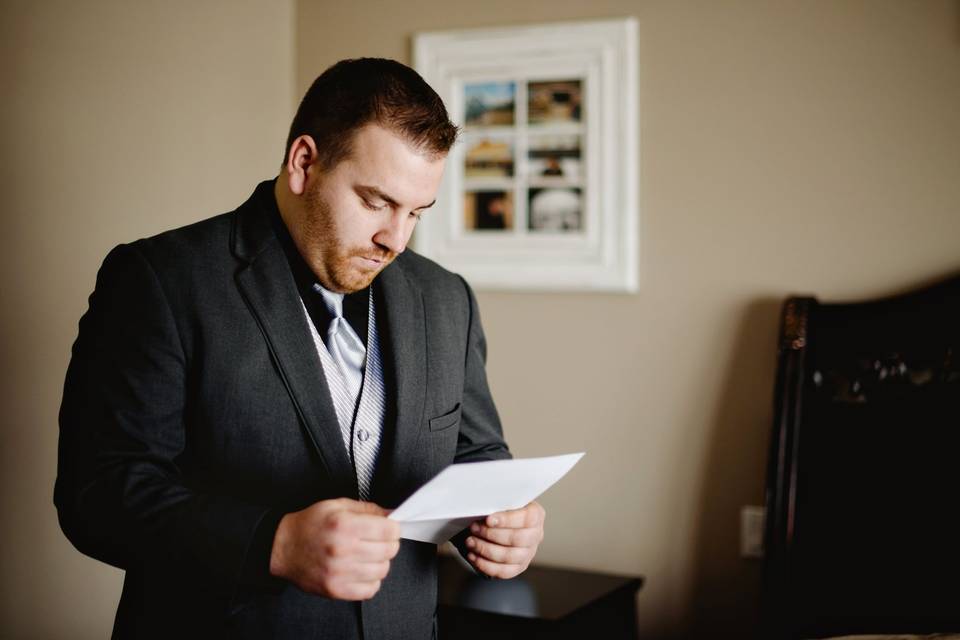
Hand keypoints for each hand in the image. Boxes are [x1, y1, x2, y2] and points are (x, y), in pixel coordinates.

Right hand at [269, 498, 399, 599]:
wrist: (282, 547)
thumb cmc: (310, 524)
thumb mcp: (337, 505)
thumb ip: (367, 509)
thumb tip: (392, 515)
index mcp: (344, 525)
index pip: (389, 530)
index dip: (392, 528)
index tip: (387, 528)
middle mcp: (343, 549)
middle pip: (389, 550)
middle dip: (388, 543)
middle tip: (377, 541)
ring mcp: (339, 572)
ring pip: (382, 570)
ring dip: (380, 562)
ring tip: (367, 555)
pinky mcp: (335, 589)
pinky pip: (370, 590)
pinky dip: (371, 580)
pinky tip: (361, 570)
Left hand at [465, 501, 544, 578]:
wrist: (503, 523)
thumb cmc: (503, 509)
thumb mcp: (504, 500)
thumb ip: (498, 503)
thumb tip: (484, 507)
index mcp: (536, 515)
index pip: (526, 519)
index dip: (507, 520)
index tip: (488, 519)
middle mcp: (536, 535)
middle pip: (517, 539)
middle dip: (491, 534)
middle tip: (474, 528)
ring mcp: (529, 553)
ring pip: (509, 556)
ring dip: (485, 550)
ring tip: (470, 541)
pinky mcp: (519, 567)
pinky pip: (504, 571)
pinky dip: (486, 565)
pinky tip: (473, 556)